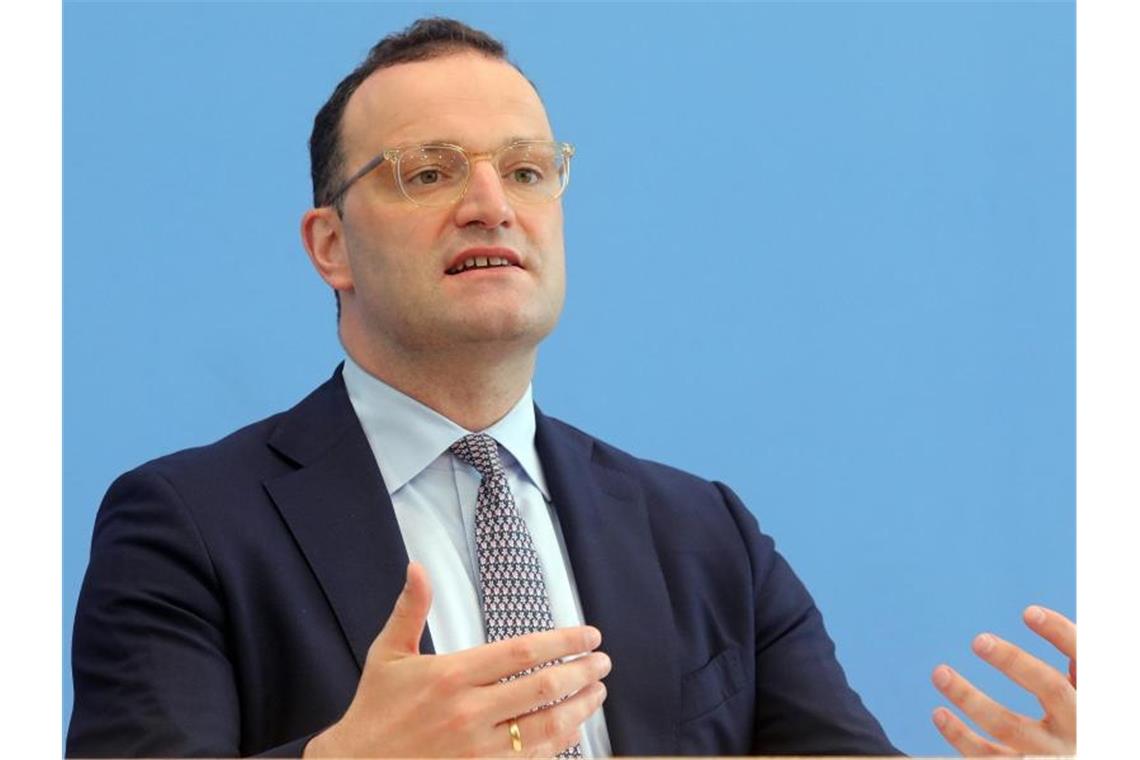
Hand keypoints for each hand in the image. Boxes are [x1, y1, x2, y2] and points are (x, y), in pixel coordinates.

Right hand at [304, 562, 610, 757]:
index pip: (522, 652)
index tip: (589, 635)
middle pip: (543, 688)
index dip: (563, 641)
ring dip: (580, 708)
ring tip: (598, 692)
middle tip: (603, 663)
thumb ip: (410, 610)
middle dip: (582, 672)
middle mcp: (468, 713)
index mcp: (450, 675)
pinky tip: (573, 729)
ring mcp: (477, 751)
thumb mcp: (389, 654)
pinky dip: (560, 744)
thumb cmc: (374, 709)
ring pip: (546, 727)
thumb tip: (417, 567)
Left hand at [931, 605, 1075, 755]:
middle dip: (1015, 661)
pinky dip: (961, 737)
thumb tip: (1041, 619)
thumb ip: (1071, 669)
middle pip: (1051, 689)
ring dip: (969, 698)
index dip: (1061, 633)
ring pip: (1008, 726)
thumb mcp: (1086, 698)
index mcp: (1095, 700)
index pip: (1085, 658)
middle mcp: (1080, 729)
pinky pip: (990, 757)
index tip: (1029, 612)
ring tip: (940, 673)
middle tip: (979, 640)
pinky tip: (940, 714)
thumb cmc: (1080, 728)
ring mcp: (1052, 755)